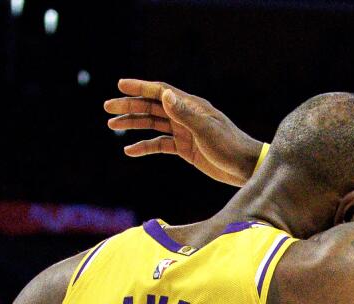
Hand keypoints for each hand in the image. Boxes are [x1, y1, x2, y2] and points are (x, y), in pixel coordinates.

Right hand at [104, 80, 262, 184]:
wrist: (245, 168)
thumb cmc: (230, 147)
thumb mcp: (206, 131)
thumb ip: (185, 114)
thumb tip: (165, 95)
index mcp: (191, 106)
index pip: (160, 91)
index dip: (140, 87)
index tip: (120, 85)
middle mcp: (185, 115)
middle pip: (152, 106)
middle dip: (130, 106)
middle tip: (108, 108)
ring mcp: (184, 132)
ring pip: (153, 124)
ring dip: (134, 124)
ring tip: (112, 126)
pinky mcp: (185, 148)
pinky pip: (160, 145)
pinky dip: (145, 146)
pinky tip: (130, 151)